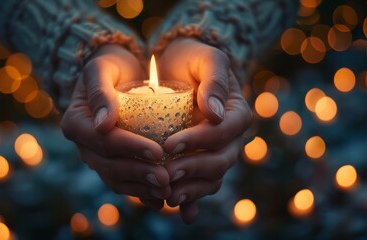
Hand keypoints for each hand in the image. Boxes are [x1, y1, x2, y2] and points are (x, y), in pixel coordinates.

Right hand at [61, 45, 170, 202]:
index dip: (130, 149)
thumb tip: (102, 124)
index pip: (104, 141)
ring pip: (117, 180)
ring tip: (167, 190)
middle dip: (138, 174)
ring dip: (141, 189)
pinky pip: (125, 183)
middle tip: (166, 178)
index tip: (158, 150)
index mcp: (76, 124)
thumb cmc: (110, 67)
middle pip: (109, 167)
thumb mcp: (102, 69)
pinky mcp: (112, 164)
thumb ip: (100, 92)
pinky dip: (142, 193)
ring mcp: (98, 158)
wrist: (115, 77)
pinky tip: (161, 199)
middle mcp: (84, 146)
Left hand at [154, 38, 252, 222]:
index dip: (199, 141)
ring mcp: (218, 153)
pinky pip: (201, 185)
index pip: (223, 133)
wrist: (181, 69)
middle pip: (220, 161)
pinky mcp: (201, 163)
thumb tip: (216, 113)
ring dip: (192, 190)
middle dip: (193, 169)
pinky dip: (193, 202)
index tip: (170, 144)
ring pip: (212, 179)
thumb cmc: (194, 60)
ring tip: (168, 196)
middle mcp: (231, 138)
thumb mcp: (206, 59)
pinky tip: (182, 214)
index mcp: (237, 114)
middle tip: (165, 174)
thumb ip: (214, 80)